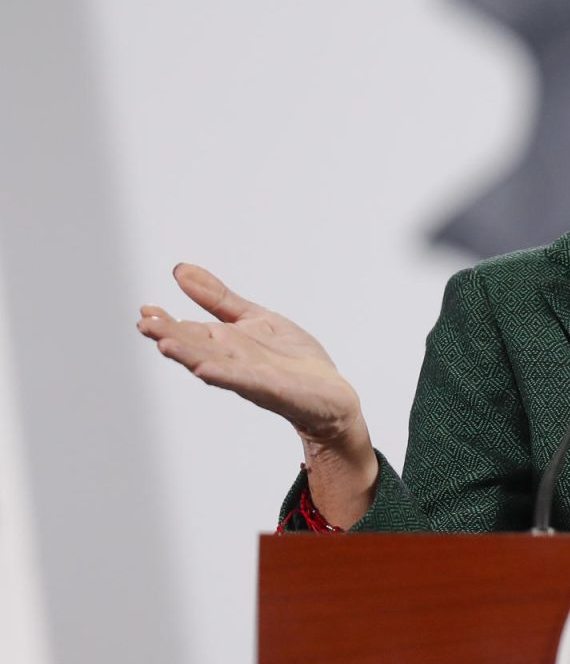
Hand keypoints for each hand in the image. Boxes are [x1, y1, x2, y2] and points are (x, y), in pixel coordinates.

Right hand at [137, 263, 367, 455]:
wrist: (330, 394)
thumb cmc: (292, 358)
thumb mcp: (254, 317)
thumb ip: (218, 298)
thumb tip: (179, 270)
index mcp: (224, 343)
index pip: (189, 330)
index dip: (167, 322)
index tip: (145, 310)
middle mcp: (231, 361)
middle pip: (196, 347)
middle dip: (170, 336)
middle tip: (145, 323)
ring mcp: (250, 377)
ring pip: (214, 364)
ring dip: (189, 356)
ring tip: (164, 345)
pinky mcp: (273, 389)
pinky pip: (246, 382)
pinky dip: (226, 375)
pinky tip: (206, 369)